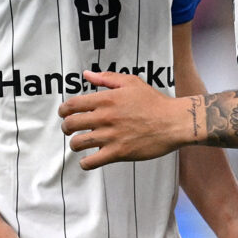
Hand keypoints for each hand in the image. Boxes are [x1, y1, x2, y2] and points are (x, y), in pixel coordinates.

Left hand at [59, 70, 195, 166]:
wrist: (174, 122)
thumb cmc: (154, 102)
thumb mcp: (131, 83)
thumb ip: (107, 78)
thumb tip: (87, 75)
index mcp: (106, 99)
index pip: (72, 105)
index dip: (63, 111)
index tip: (65, 114)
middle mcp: (105, 117)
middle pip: (70, 124)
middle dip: (66, 128)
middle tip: (70, 130)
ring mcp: (111, 136)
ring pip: (78, 143)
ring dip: (75, 144)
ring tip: (80, 144)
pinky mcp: (118, 152)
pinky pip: (91, 162)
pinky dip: (85, 163)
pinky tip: (88, 160)